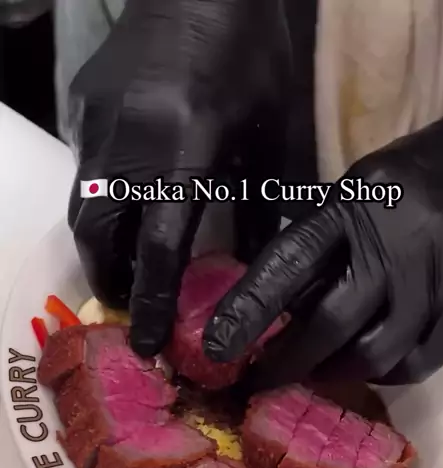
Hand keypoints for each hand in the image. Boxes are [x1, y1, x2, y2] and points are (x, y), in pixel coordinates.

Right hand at [68, 0, 289, 356]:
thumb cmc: (252, 57)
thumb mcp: (270, 135)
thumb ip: (260, 207)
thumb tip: (255, 267)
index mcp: (183, 154)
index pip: (157, 250)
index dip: (150, 303)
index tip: (146, 343)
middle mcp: (126, 146)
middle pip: (99, 238)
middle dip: (111, 281)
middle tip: (131, 304)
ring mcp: (95, 124)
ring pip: (81, 208)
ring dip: (101, 248)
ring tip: (126, 266)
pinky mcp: (81, 106)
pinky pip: (84, 170)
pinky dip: (101, 201)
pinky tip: (126, 202)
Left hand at [204, 99, 442, 385]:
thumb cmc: (402, 185)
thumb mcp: (348, 198)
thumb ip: (315, 251)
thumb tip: (269, 316)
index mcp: (357, 206)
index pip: (293, 261)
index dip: (251, 308)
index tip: (217, 347)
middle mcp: (401, 245)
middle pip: (336, 323)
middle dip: (290, 362)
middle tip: (261, 381)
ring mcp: (441, 281)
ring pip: (380, 356)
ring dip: (336, 373)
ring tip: (314, 370)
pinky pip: (420, 364)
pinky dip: (385, 373)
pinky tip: (367, 364)